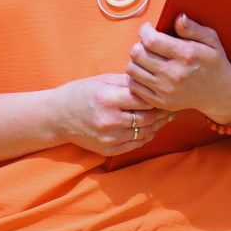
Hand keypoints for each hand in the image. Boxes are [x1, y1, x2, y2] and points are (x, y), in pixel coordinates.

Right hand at [51, 74, 171, 154]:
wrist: (57, 117)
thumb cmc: (82, 93)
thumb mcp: (103, 81)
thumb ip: (128, 82)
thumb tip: (154, 81)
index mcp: (108, 99)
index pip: (143, 98)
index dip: (157, 96)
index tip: (167, 92)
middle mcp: (109, 120)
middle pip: (147, 118)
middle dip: (162, 112)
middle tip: (172, 105)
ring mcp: (109, 138)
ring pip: (145, 133)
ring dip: (158, 125)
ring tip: (166, 117)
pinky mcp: (108, 150)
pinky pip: (136, 144)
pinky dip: (146, 136)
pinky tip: (151, 128)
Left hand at [127, 13, 230, 119]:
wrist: (219, 93)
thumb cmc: (214, 63)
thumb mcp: (211, 41)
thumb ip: (193, 28)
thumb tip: (178, 18)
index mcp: (186, 55)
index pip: (151, 40)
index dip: (145, 30)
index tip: (149, 29)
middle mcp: (174, 74)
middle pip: (137, 53)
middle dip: (139, 44)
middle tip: (148, 44)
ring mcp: (165, 90)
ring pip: (132, 69)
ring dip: (136, 60)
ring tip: (147, 57)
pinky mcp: (159, 101)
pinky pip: (134, 86)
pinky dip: (136, 77)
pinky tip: (147, 72)